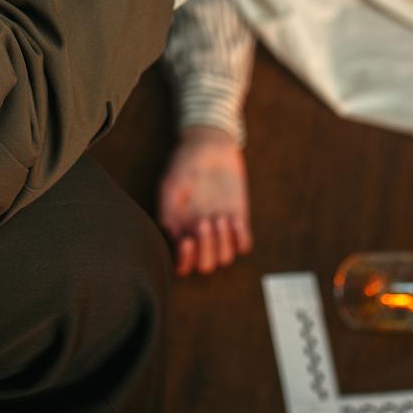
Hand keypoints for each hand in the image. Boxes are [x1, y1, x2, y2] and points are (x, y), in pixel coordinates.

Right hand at [157, 125, 252, 276]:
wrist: (209, 146)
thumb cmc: (185, 165)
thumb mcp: (170, 186)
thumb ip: (168, 214)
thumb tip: (174, 239)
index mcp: (180, 231)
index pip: (183, 266)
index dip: (185, 261)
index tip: (187, 241)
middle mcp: (200, 236)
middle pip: (206, 265)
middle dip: (206, 249)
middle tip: (204, 221)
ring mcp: (221, 230)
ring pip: (225, 258)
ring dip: (223, 242)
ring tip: (219, 217)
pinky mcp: (238, 219)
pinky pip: (244, 245)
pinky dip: (240, 238)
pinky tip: (233, 218)